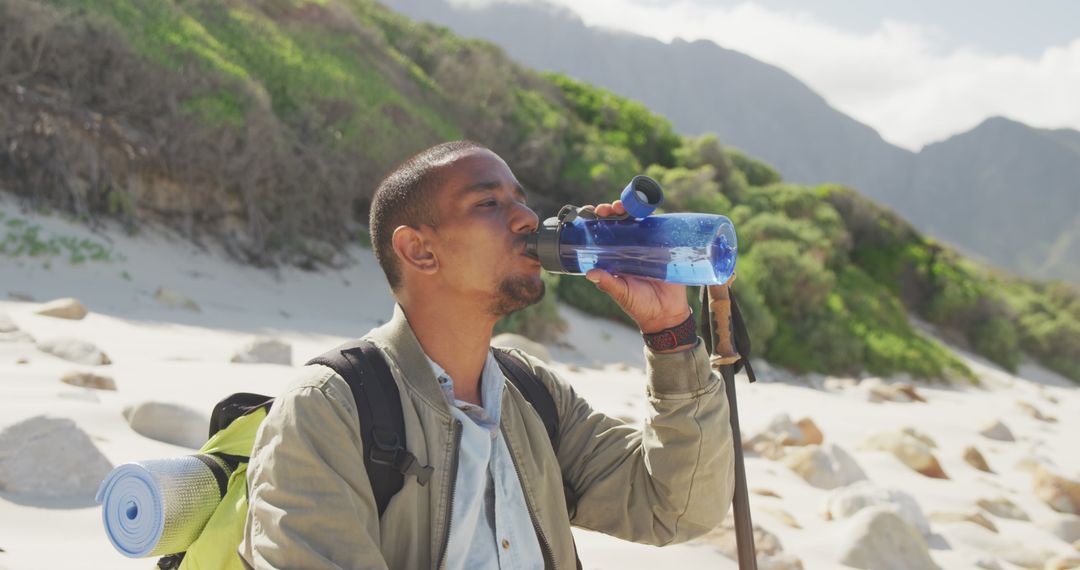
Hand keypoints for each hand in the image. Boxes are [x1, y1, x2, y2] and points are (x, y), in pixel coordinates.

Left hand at [585, 200, 691, 333]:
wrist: (667, 314)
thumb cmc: (640, 306)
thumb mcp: (621, 293)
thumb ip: (608, 282)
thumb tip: (590, 273)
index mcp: (615, 258)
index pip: (603, 234)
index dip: (596, 221)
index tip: (590, 212)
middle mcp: (630, 248)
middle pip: (619, 222)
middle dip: (611, 211)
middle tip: (606, 210)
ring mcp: (647, 246)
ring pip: (636, 221)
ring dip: (628, 209)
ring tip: (620, 207)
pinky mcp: (664, 246)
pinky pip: (658, 227)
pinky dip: (651, 215)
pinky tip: (645, 208)